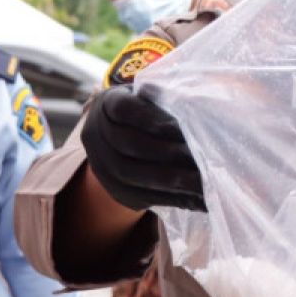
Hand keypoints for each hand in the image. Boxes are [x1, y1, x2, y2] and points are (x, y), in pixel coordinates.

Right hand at [81, 85, 204, 211]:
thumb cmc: (149, 110)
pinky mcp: (115, 191)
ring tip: (200, 181)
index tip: (182, 124)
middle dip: (166, 151)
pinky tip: (194, 198)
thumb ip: (166, 100)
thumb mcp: (153, 98)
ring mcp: (100, 165)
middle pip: (129, 144)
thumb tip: (197, 113)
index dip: (153, 118)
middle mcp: (95, 134)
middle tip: (198, 156)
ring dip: (169, 179)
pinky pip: (138, 197)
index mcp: (107, 103)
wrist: (122, 138)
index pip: (124, 109)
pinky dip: (168, 198)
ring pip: (130, 174)